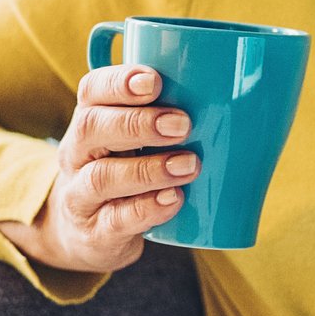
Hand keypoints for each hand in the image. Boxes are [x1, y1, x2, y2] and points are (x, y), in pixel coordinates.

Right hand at [0, 64, 199, 274]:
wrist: (87, 234)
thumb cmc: (125, 171)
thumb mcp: (133, 141)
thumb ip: (166, 116)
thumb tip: (236, 97)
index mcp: (90, 121)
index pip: (92, 90)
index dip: (119, 83)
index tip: (154, 81)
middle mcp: (77, 154)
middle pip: (91, 128)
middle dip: (138, 123)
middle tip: (183, 124)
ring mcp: (81, 196)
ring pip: (102, 176)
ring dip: (149, 169)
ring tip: (189, 165)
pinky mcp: (95, 233)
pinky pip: (116, 219)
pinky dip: (148, 209)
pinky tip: (174, 199)